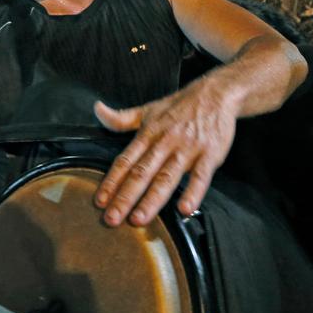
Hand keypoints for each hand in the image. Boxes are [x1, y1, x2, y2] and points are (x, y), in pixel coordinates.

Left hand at [93, 78, 238, 226]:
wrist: (216, 93)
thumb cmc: (179, 106)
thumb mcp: (148, 110)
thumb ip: (121, 118)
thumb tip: (97, 110)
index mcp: (148, 134)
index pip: (125, 160)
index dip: (111, 181)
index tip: (100, 201)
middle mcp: (165, 142)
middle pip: (142, 173)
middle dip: (125, 197)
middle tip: (112, 219)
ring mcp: (187, 149)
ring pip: (167, 177)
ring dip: (152, 200)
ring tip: (138, 219)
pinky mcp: (209, 154)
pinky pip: (201, 176)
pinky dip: (193, 192)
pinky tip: (184, 209)